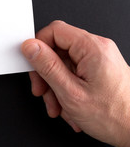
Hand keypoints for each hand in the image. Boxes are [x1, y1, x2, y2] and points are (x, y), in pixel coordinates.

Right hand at [22, 21, 129, 146]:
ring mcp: (99, 59)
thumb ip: (47, 66)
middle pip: (57, 49)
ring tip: (58, 106)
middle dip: (46, 73)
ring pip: (63, 64)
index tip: (32, 63)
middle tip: (42, 90)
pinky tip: (68, 106)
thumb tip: (30, 46)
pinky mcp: (100, 70)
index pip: (55, 31)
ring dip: (55, 86)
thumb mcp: (70, 92)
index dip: (38, 47)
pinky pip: (73, 72)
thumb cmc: (114, 115)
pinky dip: (66, 89)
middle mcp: (98, 49)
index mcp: (92, 48)